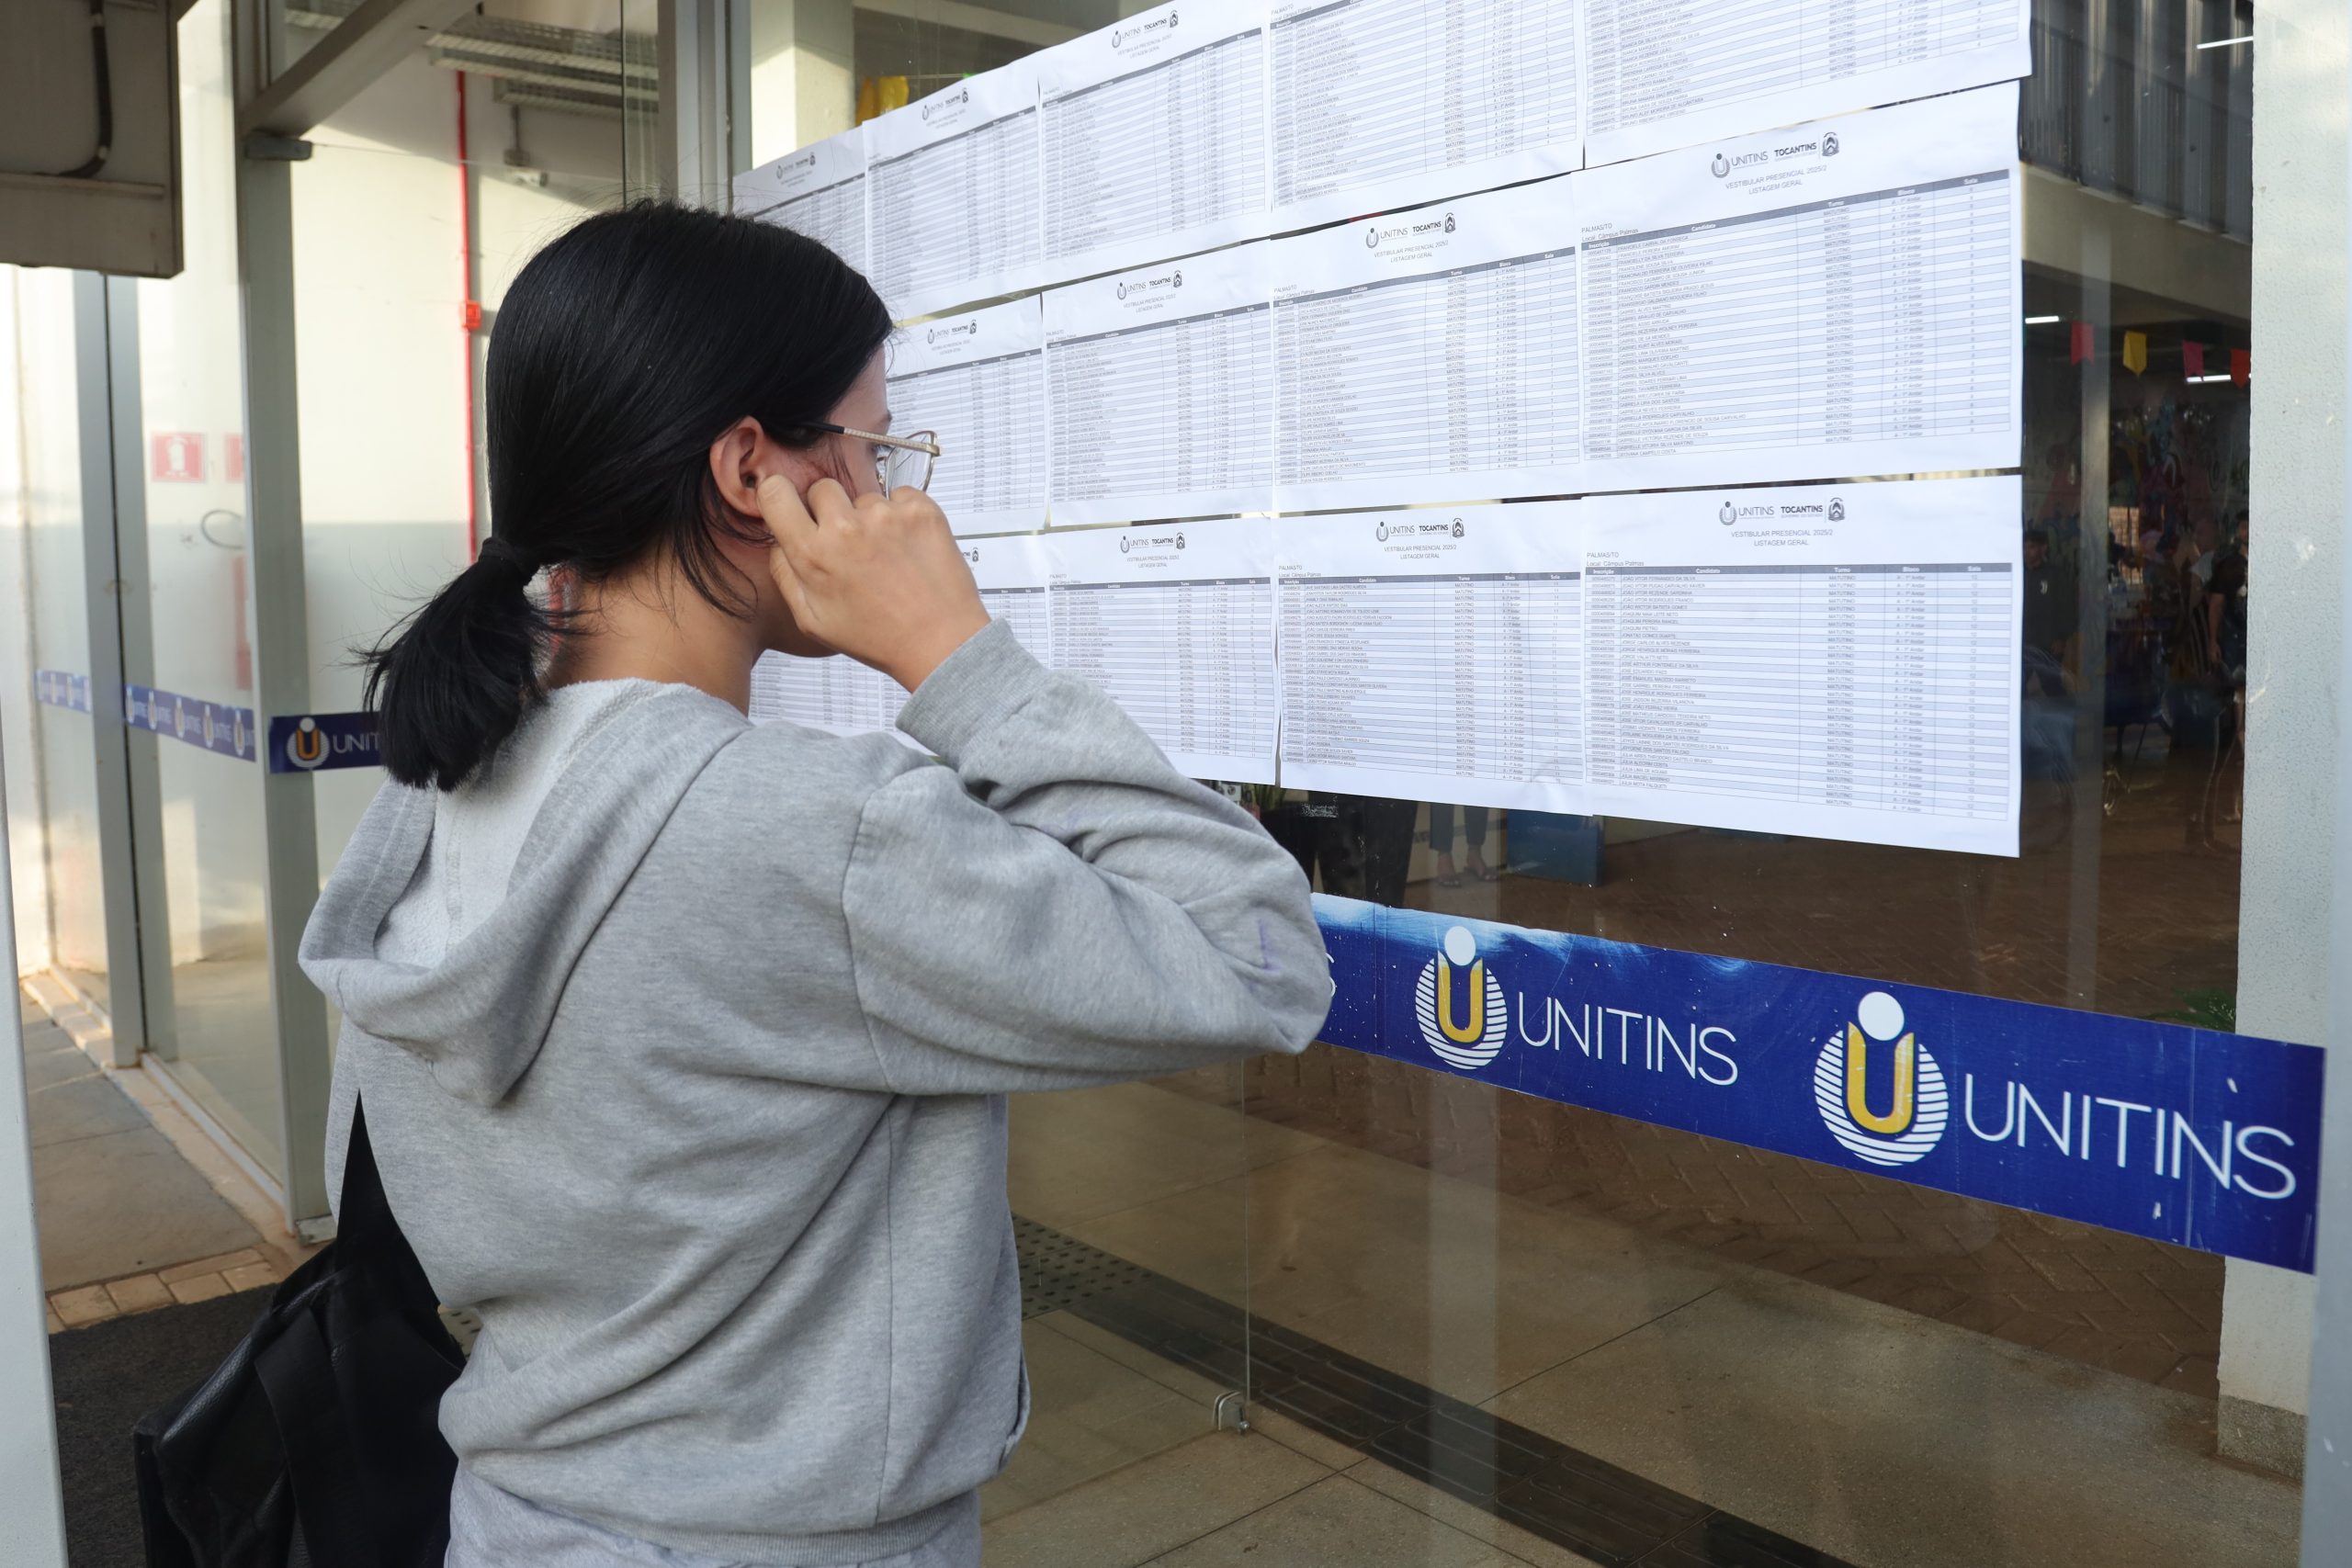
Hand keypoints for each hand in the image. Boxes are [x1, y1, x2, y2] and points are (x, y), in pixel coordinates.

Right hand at [757, 476, 988, 691]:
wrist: (939, 641)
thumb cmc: (880, 636)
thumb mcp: (812, 620)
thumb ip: (786, 574)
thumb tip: (779, 542)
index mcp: (813, 554)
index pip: (775, 493)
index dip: (780, 495)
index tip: (790, 502)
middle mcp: (846, 527)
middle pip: (822, 488)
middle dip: (830, 510)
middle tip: (849, 543)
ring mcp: (885, 515)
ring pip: (864, 497)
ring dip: (870, 519)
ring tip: (886, 556)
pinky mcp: (920, 510)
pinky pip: (900, 496)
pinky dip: (903, 516)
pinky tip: (907, 548)